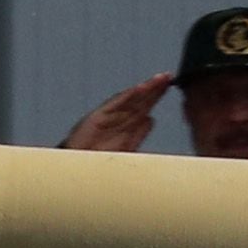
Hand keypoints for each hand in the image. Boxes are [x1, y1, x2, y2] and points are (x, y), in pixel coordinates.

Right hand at [57, 75, 172, 152]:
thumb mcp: (125, 150)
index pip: (145, 106)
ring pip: (130, 99)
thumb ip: (137, 135)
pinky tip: (140, 89)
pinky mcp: (98, 117)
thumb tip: (150, 119)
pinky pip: (115, 105)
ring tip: (158, 79)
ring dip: (145, 89)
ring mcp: (109, 116)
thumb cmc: (98, 161)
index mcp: (126, 125)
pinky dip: (127, 96)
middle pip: (139, 100)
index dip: (156, 95)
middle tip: (168, 76)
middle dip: (154, 88)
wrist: (78, 171)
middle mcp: (118, 118)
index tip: (170, 85)